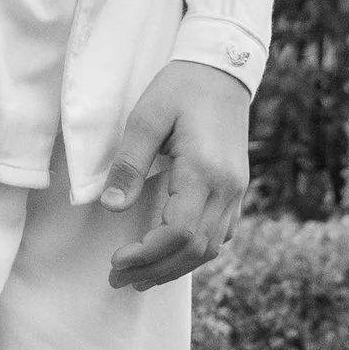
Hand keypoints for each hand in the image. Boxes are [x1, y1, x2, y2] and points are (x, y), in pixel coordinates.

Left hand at [100, 57, 249, 287]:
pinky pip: (220, 234)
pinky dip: (194, 253)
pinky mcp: (237, 189)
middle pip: (195, 249)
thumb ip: (129, 163)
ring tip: (139, 277)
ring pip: (211, 248)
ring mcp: (236, 191)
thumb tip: (111, 205)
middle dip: (155, 270)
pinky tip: (170, 256)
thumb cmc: (180, 88)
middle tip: (118, 280)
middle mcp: (227, 188)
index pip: (179, 232)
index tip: (117, 260)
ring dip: (175, 267)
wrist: (222, 69)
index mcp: (203, 171)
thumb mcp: (145, 118)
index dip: (147, 254)